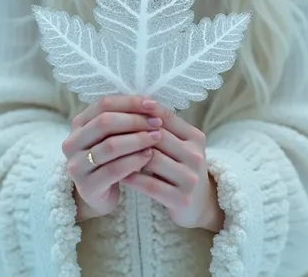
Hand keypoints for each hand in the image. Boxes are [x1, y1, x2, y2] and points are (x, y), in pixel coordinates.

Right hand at [62, 95, 162, 220]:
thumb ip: (125, 118)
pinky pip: (114, 169)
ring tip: (156, 137)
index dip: (129, 102)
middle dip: (135, 120)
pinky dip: (135, 160)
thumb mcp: (113, 135)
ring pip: (111, 146)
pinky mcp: (87, 186)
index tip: (153, 105)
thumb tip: (150, 104)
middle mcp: (72, 142)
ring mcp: (77, 165)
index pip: (103, 104)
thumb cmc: (110, 159)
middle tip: (157, 123)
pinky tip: (149, 156)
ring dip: (138, 139)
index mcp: (78, 124)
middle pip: (105, 122)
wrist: (100, 195)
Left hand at [121, 109, 223, 231]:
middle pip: (157, 137)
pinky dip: (132, 178)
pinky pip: (150, 184)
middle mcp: (195, 155)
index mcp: (195, 137)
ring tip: (111, 153)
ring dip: (129, 156)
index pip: (165, 117)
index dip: (142, 112)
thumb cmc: (181, 167)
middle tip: (109, 133)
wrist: (198, 204)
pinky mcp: (181, 198)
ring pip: (152, 159)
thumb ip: (163, 126)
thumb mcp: (178, 145)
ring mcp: (190, 178)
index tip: (119, 112)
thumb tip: (136, 102)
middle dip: (132, 134)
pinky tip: (120, 175)